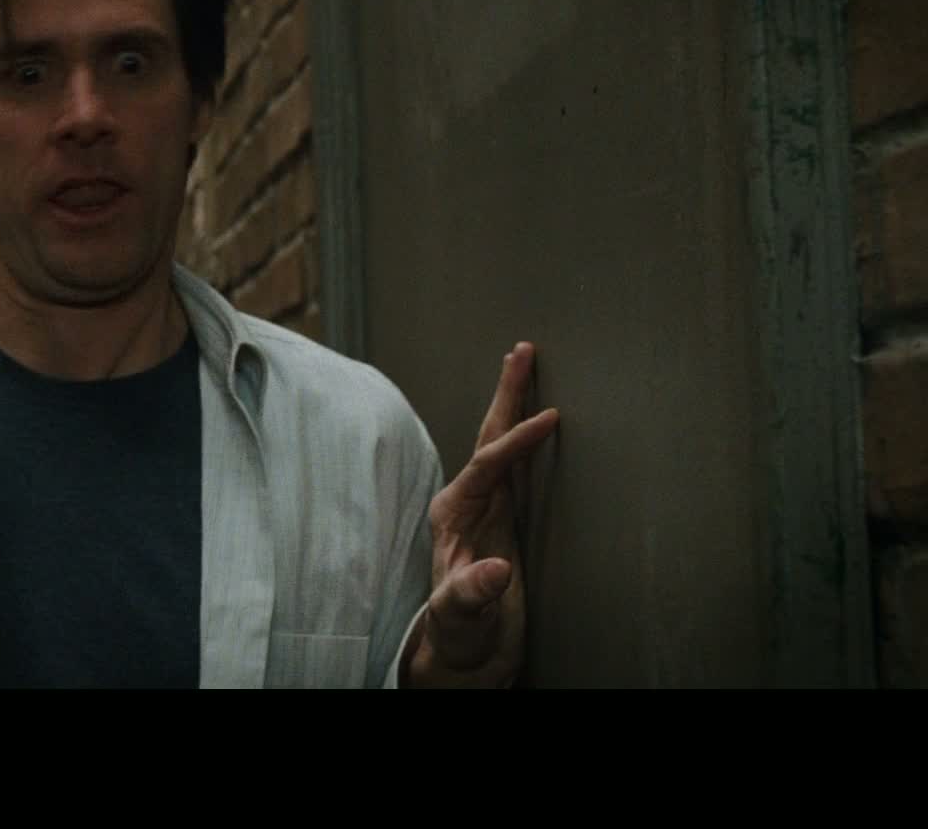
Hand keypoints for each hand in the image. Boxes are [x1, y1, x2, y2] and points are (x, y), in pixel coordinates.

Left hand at [408, 342, 558, 687]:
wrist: (464, 650)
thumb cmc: (458, 633)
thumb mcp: (461, 617)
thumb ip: (471, 594)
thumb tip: (494, 570)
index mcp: (451, 515)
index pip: (488, 466)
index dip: (517, 442)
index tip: (550, 418)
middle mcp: (465, 502)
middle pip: (488, 437)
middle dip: (506, 394)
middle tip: (523, 350)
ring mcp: (484, 507)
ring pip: (501, 445)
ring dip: (514, 405)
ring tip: (526, 363)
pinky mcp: (503, 517)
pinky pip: (517, 466)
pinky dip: (527, 436)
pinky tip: (539, 417)